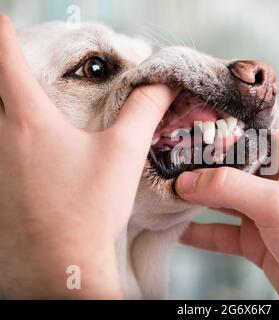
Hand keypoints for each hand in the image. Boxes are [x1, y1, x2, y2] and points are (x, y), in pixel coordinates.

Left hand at [0, 15, 177, 298]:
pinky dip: (7, 136)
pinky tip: (31, 154)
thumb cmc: (90, 208)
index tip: (1, 19)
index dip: (2, 33)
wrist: (63, 264)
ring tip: (29, 106)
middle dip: (2, 71)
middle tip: (14, 61)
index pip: (4, 60)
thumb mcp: (124, 153)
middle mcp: (0, 137)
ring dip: (5, 105)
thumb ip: (145, 110)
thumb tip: (164, 83)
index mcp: (30, 121)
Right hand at [175, 124, 278, 298]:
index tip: (187, 123)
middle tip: (165, 159)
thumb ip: (231, 187)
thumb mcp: (278, 204)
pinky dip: (199, 231)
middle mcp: (273, 180)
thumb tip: (188, 180)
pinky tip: (177, 230)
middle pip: (229, 164)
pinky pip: (220, 231)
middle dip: (198, 163)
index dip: (220, 125)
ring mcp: (262, 210)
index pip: (249, 130)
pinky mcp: (254, 239)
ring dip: (194, 197)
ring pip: (220, 197)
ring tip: (164, 192)